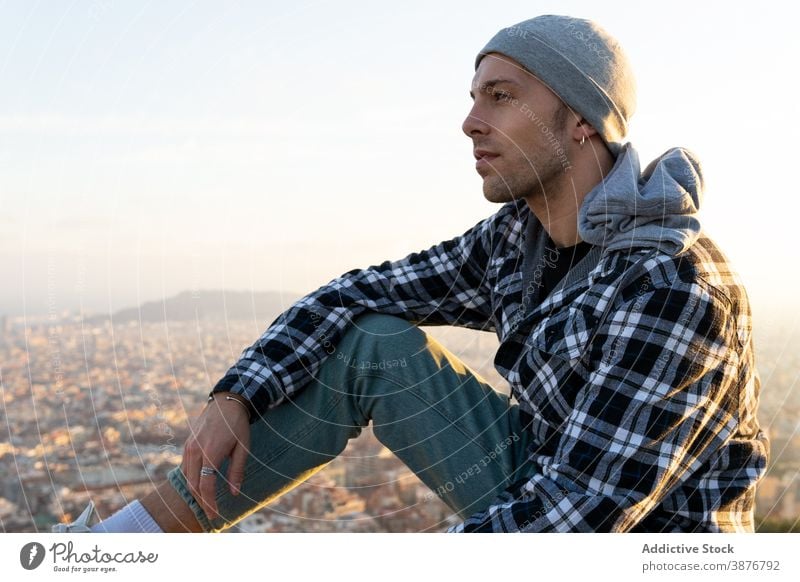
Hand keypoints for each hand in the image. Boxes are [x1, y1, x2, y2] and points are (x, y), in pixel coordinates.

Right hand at [181, 395, 250, 520]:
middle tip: (211, 514)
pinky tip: (201, 486)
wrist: (225, 402)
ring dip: (195, 493)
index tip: (215, 515)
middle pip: (193, 485)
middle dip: (201, 502)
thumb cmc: (237, 425)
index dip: (209, 503)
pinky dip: (192, 480)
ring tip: (206, 503)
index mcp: (211, 452)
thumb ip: (237, 470)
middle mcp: (195, 450)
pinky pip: (186, 468)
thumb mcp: (243, 447)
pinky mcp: (187, 444)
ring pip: (187, 478)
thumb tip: (233, 493)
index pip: (205, 485)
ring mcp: (189, 447)